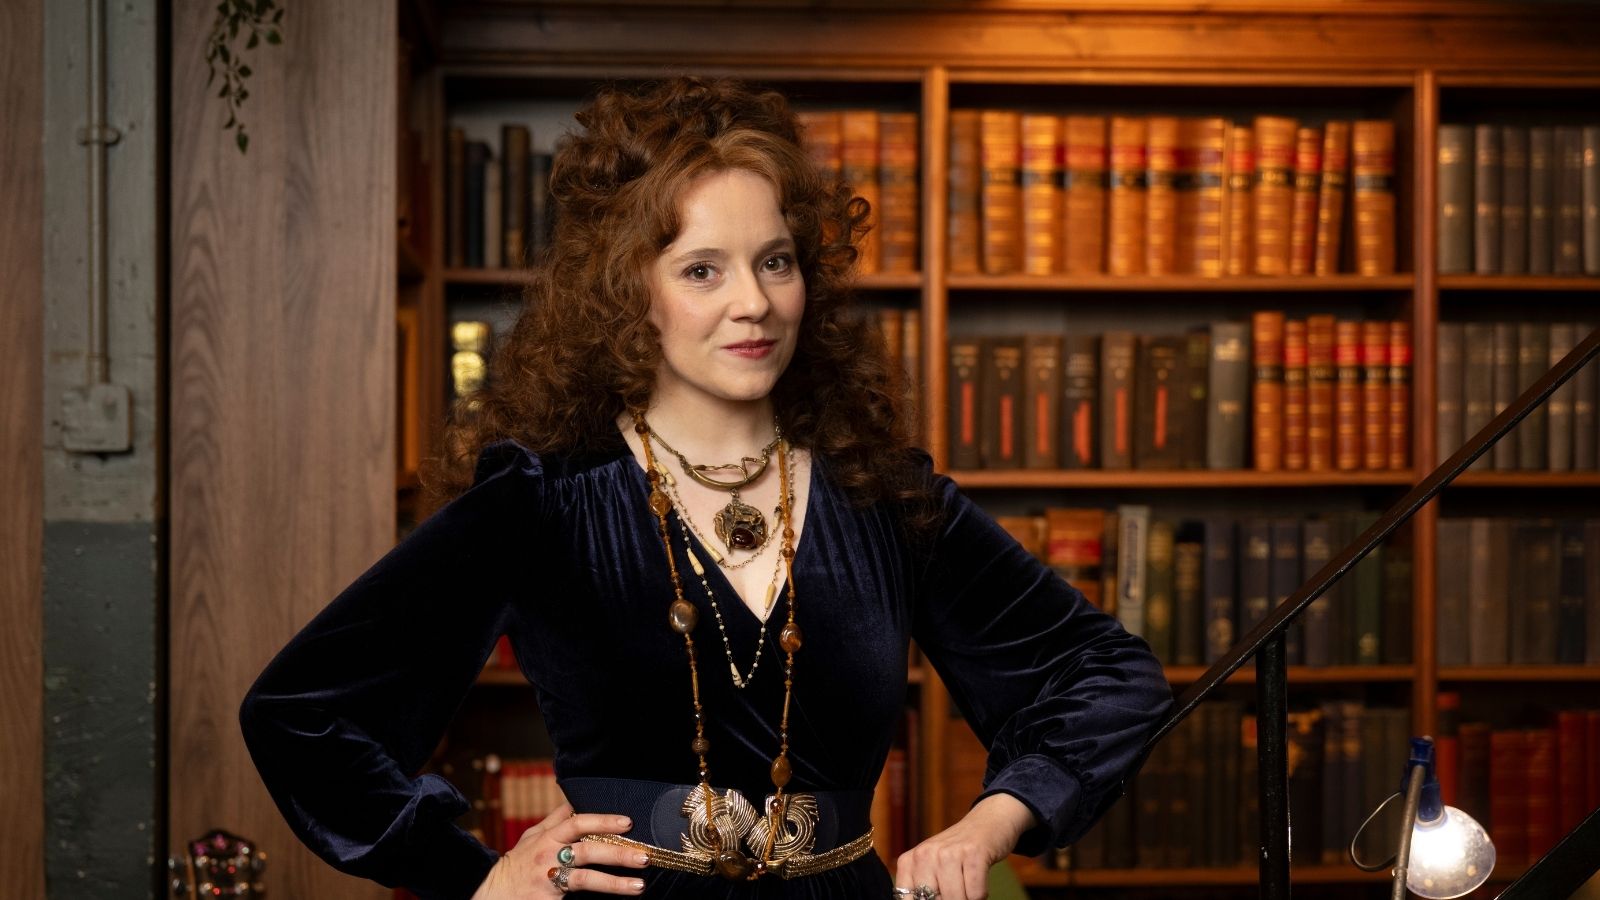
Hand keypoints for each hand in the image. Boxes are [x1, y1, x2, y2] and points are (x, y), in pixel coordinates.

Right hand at [470, 802, 647, 897]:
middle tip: (644, 854)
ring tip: (639, 885)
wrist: (490, 896)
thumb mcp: (531, 838)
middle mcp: (547, 855)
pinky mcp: (548, 899)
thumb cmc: (516, 865)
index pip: (577, 822)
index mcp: (547, 837)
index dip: (603, 821)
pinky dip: (596, 899)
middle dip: (618, 852)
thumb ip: (554, 821)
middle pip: (587, 849)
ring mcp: (548, 878)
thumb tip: (574, 801)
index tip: (627, 822)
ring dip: (615, 881)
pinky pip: (576, 898)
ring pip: (585, 877)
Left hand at [892, 794, 1034, 899]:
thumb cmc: (956, 853)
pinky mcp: (973, 853)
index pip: (907, 898)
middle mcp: (925, 854)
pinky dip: (980, 894)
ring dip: (966, 898)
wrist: (985, 823)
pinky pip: (975, 893)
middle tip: (956, 890)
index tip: (938, 897)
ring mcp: (949, 852)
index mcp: (909, 861)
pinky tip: (978, 879)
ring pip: (955, 899)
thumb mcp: (931, 866)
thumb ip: (923, 886)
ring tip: (968, 884)